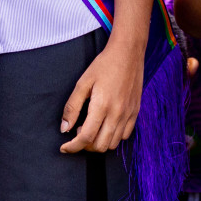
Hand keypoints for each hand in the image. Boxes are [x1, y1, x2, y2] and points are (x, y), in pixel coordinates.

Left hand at [60, 33, 142, 153]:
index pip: (86, 138)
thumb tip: (64, 128)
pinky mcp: (135, 112)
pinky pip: (124, 136)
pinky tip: (105, 125)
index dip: (73, 147)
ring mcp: (128, 114)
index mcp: (102, 106)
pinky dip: (112, 137)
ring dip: (99, 142)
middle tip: (78, 132)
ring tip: (92, 128)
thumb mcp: (83, 82)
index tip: (65, 147)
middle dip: (85, 146)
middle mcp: (117, 114)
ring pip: (112, 144)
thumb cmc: (104, 65)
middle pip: (99, 146)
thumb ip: (72, 107)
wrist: (128, 52)